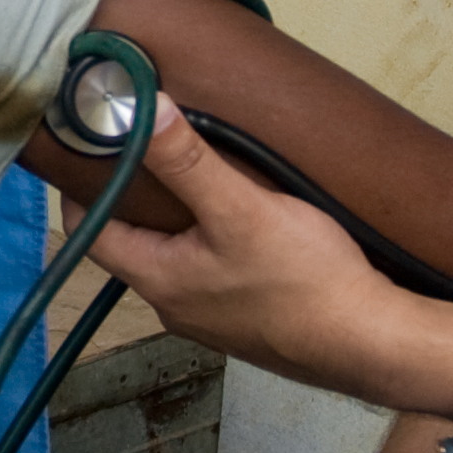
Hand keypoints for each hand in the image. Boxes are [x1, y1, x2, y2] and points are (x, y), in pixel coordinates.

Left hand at [89, 108, 452, 411]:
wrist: (370, 342)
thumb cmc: (306, 282)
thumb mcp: (242, 208)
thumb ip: (189, 161)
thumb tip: (143, 111)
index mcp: (158, 279)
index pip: (88, 233)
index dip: (83, 187)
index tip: (88, 148)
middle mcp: (174, 305)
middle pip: (132, 243)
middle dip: (135, 197)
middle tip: (146, 147)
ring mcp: (210, 317)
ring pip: (174, 258)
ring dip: (178, 220)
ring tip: (197, 175)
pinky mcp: (244, 319)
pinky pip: (211, 274)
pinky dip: (212, 242)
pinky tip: (243, 222)